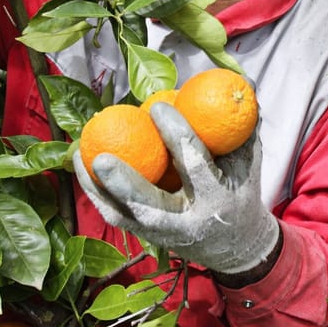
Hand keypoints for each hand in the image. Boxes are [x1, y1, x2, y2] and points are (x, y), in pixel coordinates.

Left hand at [74, 103, 279, 277]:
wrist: (235, 247)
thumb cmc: (241, 192)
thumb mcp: (248, 161)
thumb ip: (244, 123)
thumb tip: (240, 79)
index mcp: (217, 200)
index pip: (194, 165)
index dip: (176, 133)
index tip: (156, 104)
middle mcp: (187, 223)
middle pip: (150, 205)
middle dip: (124, 182)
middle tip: (101, 155)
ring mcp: (162, 234)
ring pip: (124, 215)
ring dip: (97, 188)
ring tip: (79, 154)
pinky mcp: (146, 237)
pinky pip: (115, 215)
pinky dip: (96, 192)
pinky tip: (83, 166)